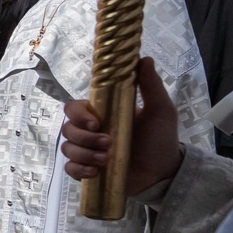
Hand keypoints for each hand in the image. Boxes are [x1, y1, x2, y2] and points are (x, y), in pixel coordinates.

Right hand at [62, 57, 181, 196]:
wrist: (165, 173)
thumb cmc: (161, 140)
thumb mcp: (161, 110)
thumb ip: (151, 86)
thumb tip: (144, 59)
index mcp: (103, 115)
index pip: (74, 108)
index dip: (78, 114)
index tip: (95, 123)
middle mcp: (91, 132)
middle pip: (68, 129)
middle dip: (85, 137)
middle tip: (108, 143)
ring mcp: (88, 152)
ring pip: (67, 148)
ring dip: (85, 154)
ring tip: (106, 160)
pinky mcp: (88, 172)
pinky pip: (70, 169)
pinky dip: (79, 170)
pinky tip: (95, 172)